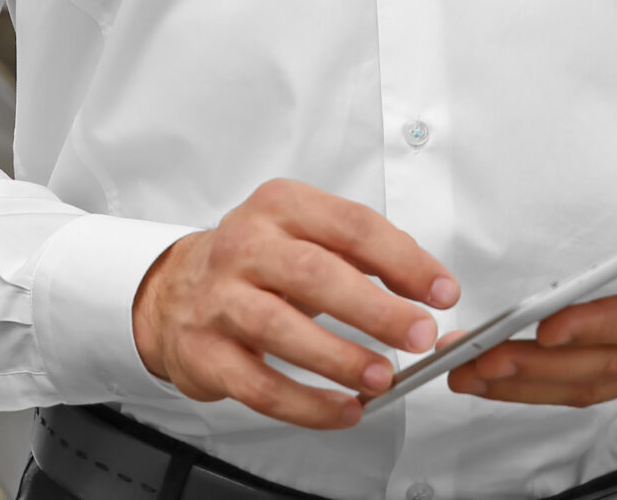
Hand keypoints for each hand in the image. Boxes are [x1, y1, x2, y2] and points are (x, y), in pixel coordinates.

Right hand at [132, 179, 459, 430]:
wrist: (175, 291)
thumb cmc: (256, 263)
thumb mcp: (304, 234)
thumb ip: (363, 252)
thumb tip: (426, 282)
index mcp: (280, 207)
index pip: (351, 226)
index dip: (403, 259)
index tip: (441, 290)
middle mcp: (246, 246)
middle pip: (315, 273)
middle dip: (375, 308)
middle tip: (419, 334)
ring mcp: (220, 299)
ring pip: (281, 328)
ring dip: (339, 357)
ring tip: (382, 377)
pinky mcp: (205, 352)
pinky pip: (259, 384)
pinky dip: (306, 404)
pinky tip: (342, 409)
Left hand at [448, 156, 616, 408]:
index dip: (604, 326)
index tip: (551, 325)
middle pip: (607, 364)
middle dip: (539, 366)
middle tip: (479, 358)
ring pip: (590, 382)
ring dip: (526, 383)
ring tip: (468, 373)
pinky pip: (589, 381)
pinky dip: (541, 384)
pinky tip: (498, 376)